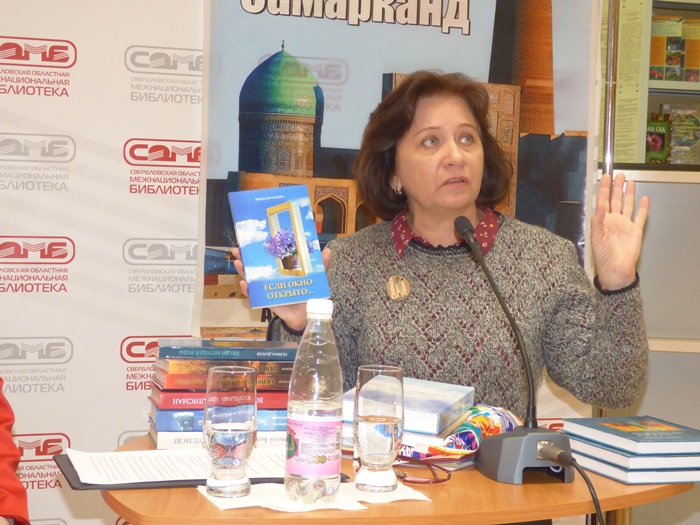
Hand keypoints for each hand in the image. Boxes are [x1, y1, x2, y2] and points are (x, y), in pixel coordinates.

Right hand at [232, 247, 332, 330]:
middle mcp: (273, 278)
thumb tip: (328, 250)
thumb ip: (321, 265)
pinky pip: (255, 297)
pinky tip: (244, 283)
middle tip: (237, 249)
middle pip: (256, 266)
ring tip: (238, 262)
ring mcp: (268, 290)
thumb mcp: (316, 278)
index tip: (250, 239)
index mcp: (283, 270)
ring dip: (244, 271)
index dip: (259, 248)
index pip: (269, 256)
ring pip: (252, 279)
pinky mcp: (268, 302)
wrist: (309, 316)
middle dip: (245, 257)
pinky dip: (249, 291)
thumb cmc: (310, 295)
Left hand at [591, 173, 649, 289]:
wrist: (615, 269)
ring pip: (627, 205)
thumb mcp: (596, 237)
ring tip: (629, 182)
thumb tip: (600, 205)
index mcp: (602, 221)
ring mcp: (625, 225)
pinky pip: (640, 217)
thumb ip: (597, 220)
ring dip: (628, 194)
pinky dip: (643, 208)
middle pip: (615, 200)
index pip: (603, 201)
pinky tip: (644, 199)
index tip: (605, 177)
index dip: (604, 189)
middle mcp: (614, 220)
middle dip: (616, 187)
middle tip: (618, 175)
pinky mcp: (636, 231)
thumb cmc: (602, 255)